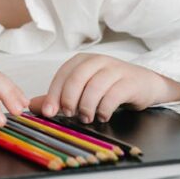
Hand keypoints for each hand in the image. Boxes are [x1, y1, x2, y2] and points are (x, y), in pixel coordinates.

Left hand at [29, 53, 179, 122]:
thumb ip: (59, 97)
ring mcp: (115, 69)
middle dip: (69, 99)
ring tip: (87, 118)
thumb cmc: (111, 86)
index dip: (53, 94)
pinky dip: (105, 109)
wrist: (146, 84)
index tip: (49, 112)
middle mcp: (98, 60)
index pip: (63, 74)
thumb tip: (33, 106)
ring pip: (95, 86)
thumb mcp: (83, 89)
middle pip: (77, 78)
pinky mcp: (130, 81)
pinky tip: (104, 116)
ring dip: (87, 106)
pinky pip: (114, 95)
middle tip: (69, 115)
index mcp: (83, 60)